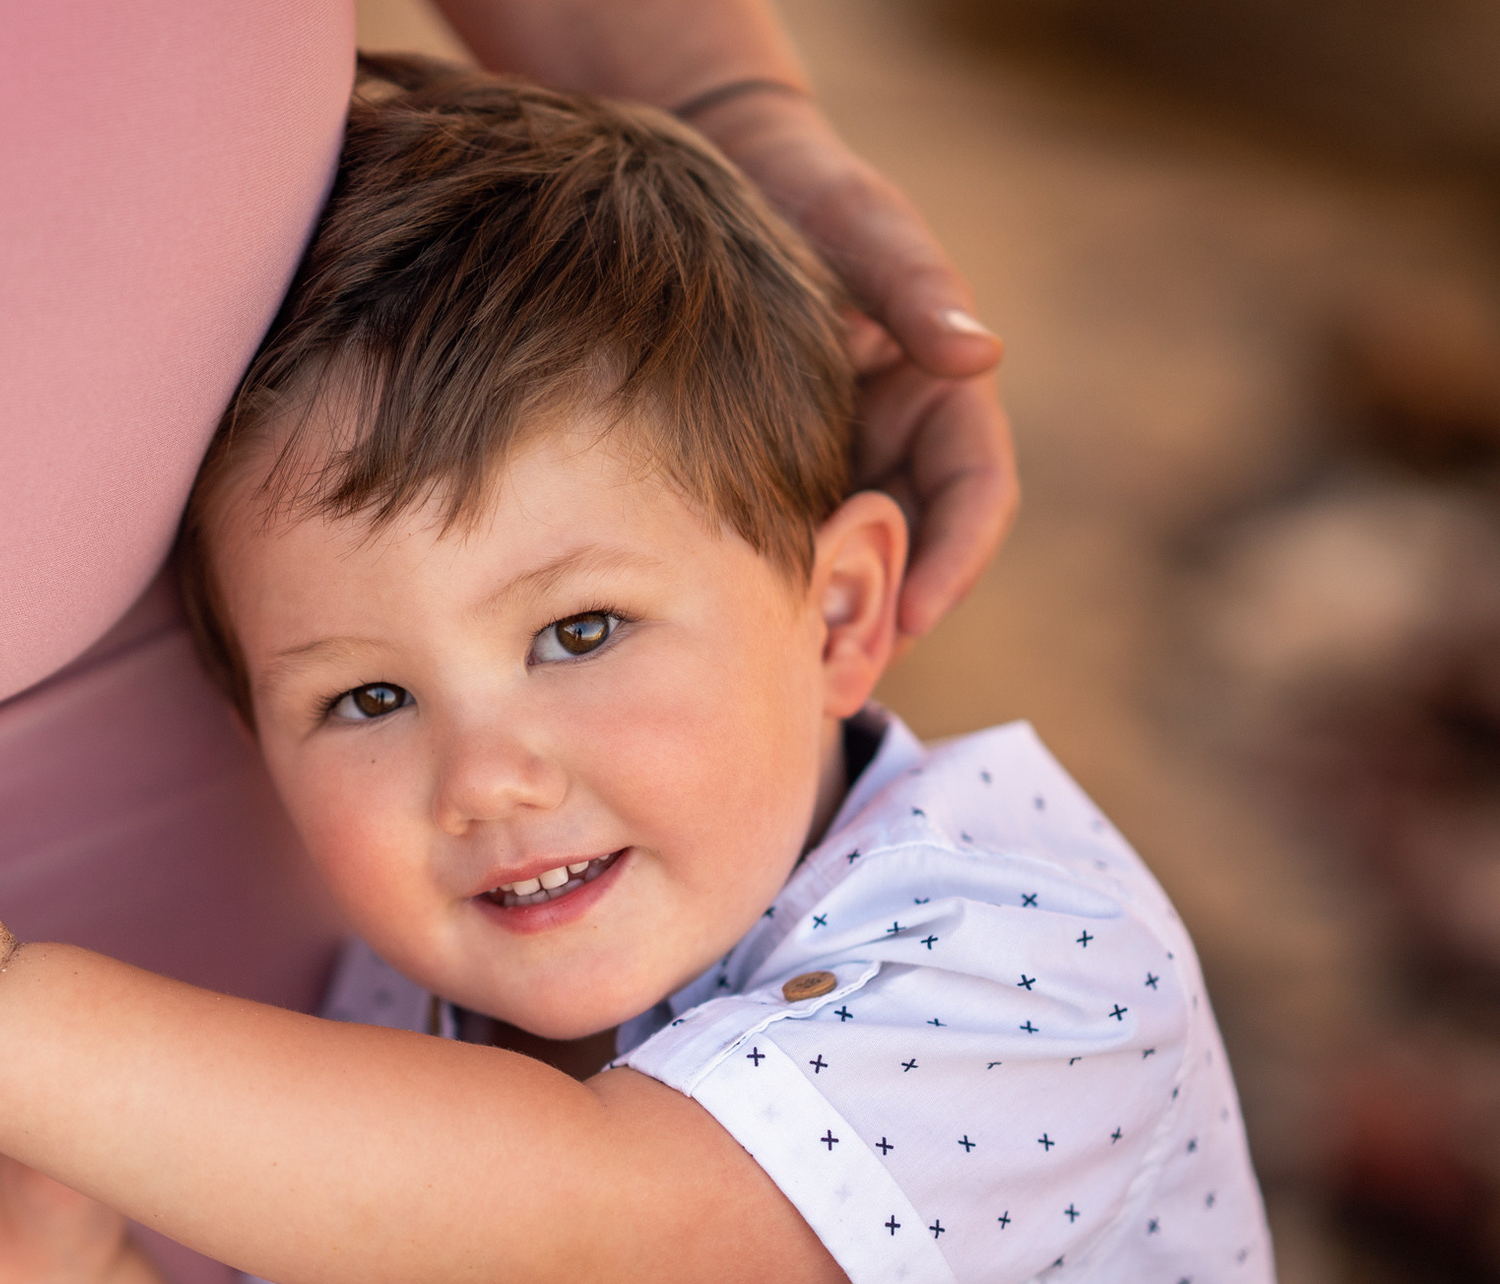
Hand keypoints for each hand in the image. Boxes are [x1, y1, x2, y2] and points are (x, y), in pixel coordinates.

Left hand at [687, 90, 1018, 634]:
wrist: (729, 172)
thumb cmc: (808, 193)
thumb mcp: (863, 234)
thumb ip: (916, 290)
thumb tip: (982, 351)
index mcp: (944, 393)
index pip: (974, 496)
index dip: (952, 563)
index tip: (915, 618)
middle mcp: (900, 437)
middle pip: (915, 553)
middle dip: (885, 622)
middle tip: (840, 683)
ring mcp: (841, 459)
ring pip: (853, 563)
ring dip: (833, 623)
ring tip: (793, 683)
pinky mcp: (779, 470)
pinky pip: (789, 543)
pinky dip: (778, 589)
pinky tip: (741, 635)